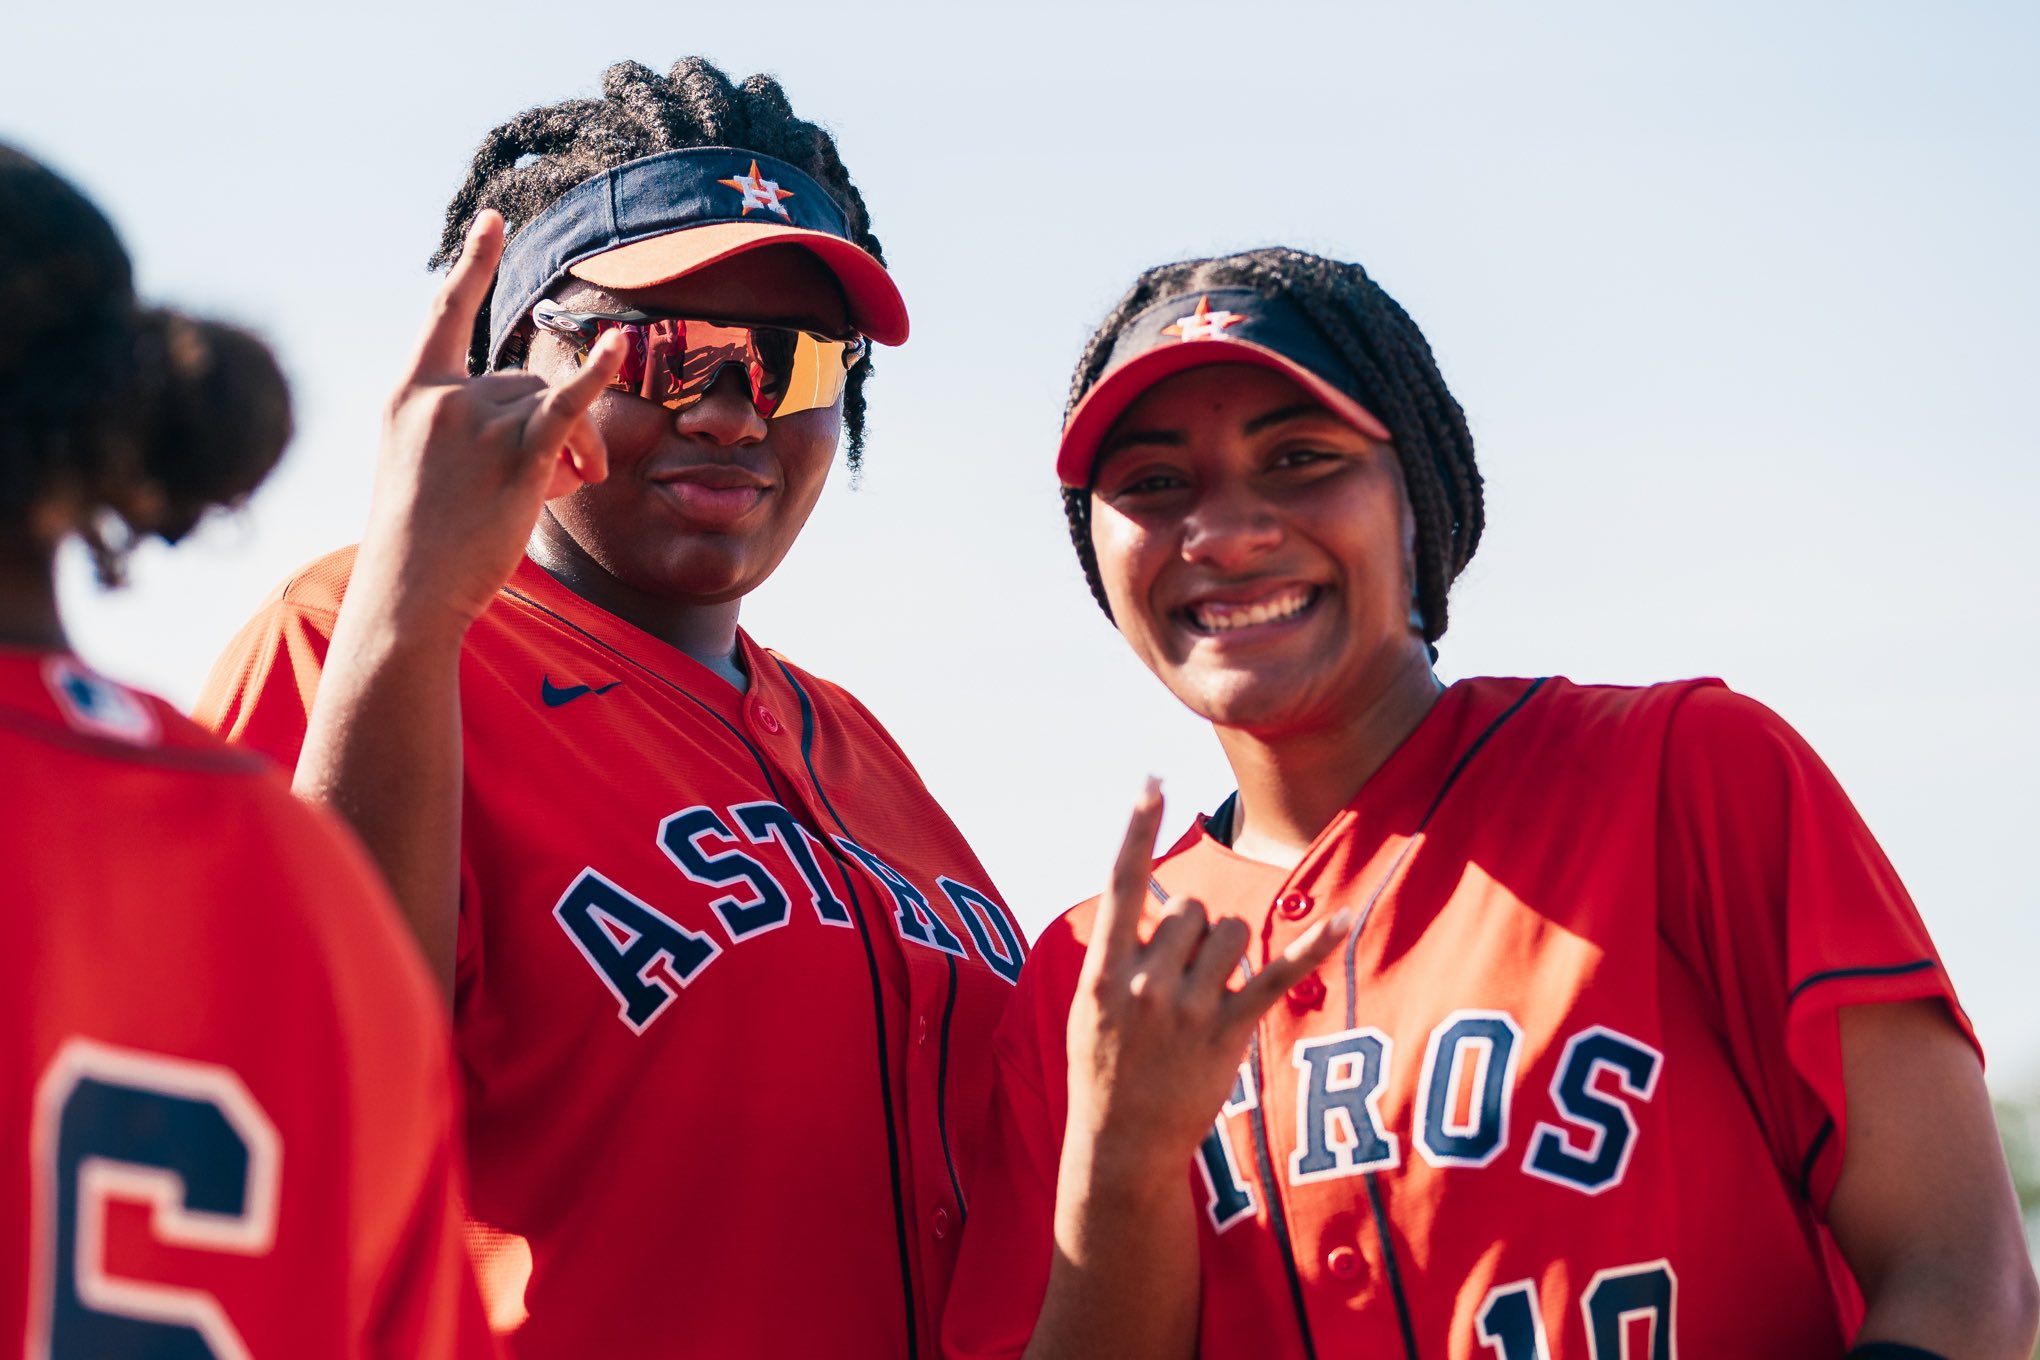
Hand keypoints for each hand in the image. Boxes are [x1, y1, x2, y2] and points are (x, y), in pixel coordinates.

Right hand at [357, 209, 625, 634]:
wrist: (407, 593)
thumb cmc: (420, 542)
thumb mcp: (424, 467)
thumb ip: (470, 428)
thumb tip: (547, 418)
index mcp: (410, 394)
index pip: (445, 314)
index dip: (473, 265)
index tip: (495, 222)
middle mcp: (441, 398)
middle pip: (526, 378)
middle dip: (556, 424)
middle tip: (567, 478)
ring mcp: (478, 425)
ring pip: (555, 403)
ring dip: (579, 444)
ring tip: (573, 487)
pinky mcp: (518, 458)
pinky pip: (568, 406)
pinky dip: (596, 379)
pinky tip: (620, 348)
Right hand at [1063, 779, 1352, 1189]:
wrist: (1119, 1143)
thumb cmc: (1102, 1067)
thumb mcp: (1091, 1004)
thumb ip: (1122, 950)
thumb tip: (1161, 899)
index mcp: (1105, 970)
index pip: (1122, 883)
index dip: (1136, 830)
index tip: (1151, 781)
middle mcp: (1146, 983)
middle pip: (1193, 909)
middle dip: (1194, 928)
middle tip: (1180, 974)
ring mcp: (1189, 1009)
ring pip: (1233, 931)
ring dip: (1228, 949)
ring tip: (1209, 989)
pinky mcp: (1229, 1032)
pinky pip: (1277, 974)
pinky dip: (1314, 944)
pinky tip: (1346, 917)